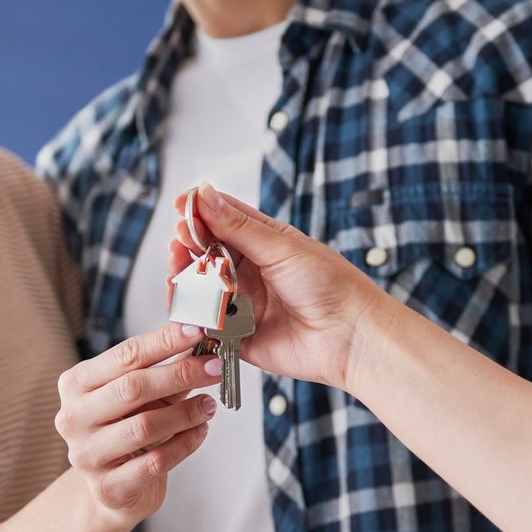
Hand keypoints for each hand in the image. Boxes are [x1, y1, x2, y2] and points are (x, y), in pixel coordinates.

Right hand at [55, 320, 219, 526]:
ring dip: (186, 412)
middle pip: (132, 388)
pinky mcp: (108, 487)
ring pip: (145, 426)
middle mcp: (73, 417)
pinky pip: (155, 462)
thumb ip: (163, 369)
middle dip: (180, 374)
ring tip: (210, 404)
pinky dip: (185, 444)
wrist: (112, 488)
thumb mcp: (139, 396)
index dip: (164, 342)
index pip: (125, 355)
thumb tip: (200, 340)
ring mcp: (86, 455)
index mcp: (76, 384)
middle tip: (214, 368)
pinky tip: (201, 432)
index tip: (197, 331)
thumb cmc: (126, 429)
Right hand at [168, 183, 398, 390]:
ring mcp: (244, 302)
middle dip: (188, 245)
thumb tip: (204, 195)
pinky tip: (190, 304)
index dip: (199, 212)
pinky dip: (194, 315)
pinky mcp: (239, 335)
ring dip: (186, 277)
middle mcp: (252, 271)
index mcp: (265, 242)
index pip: (223, 219)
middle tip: (182, 242)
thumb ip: (237, 225)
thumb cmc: (332, 286)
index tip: (180, 207)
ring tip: (181, 270)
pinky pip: (207, 324)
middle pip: (206, 253)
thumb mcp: (281, 247)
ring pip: (201, 287)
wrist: (351, 336)